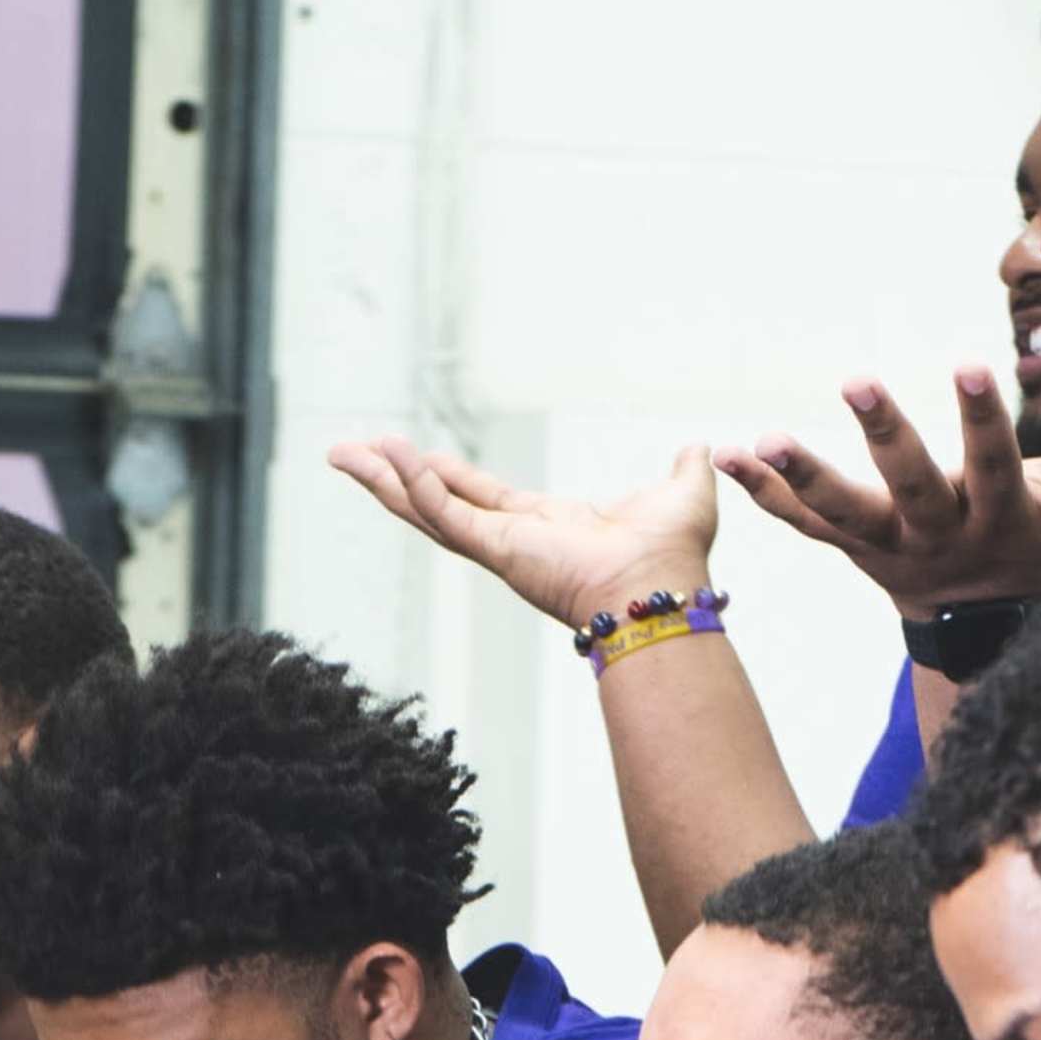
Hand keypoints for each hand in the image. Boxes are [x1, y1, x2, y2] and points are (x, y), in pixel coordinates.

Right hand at [330, 430, 718, 632]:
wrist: (662, 590)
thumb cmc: (673, 556)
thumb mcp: (680, 492)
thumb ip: (683, 468)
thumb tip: (699, 449)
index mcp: (543, 527)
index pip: (477, 495)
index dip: (441, 474)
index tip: (408, 453)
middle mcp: (513, 540)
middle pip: (435, 501)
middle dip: (390, 477)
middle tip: (348, 453)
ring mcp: (499, 548)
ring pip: (425, 510)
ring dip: (383, 481)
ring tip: (342, 454)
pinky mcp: (497, 550)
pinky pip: (445, 514)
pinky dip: (417, 486)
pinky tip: (389, 458)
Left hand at [715, 365, 1040, 613]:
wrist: (982, 623)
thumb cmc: (1034, 542)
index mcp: (997, 515)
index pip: (992, 462)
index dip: (980, 419)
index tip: (969, 363)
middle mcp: (938, 534)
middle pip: (910, 486)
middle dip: (886, 435)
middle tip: (858, 378)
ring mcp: (888, 548)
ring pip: (842, 514)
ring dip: (801, 476)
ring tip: (761, 439)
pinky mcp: (851, 550)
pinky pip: (802, 524)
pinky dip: (764, 494)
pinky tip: (724, 455)